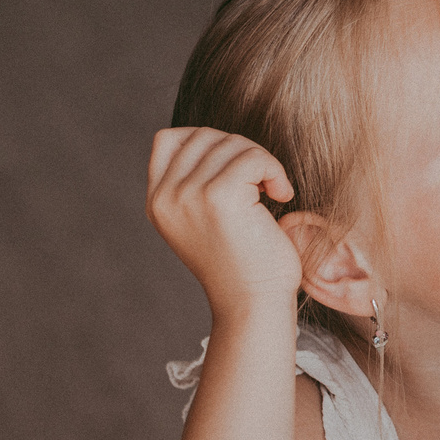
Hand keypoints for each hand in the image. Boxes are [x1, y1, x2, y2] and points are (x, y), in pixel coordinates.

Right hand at [147, 128, 303, 318]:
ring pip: (232, 144)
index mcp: (157, 202)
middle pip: (204, 136)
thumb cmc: (243, 262)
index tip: (237, 171)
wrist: (254, 303)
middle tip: (261, 183)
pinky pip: (254, 158)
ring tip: (271, 193)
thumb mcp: (203, 219)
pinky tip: (282, 196)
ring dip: (262, 163)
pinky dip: (275, 171)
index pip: (168, 139)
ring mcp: (188, 195)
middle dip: (241, 151)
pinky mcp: (219, 196)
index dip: (208, 142)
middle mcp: (165, 198)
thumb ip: (195, 182)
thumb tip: (213, 139)